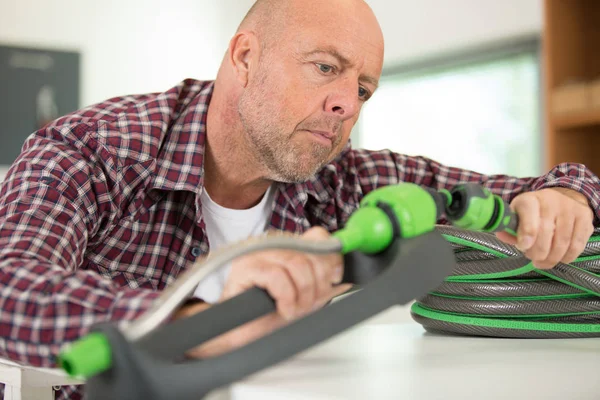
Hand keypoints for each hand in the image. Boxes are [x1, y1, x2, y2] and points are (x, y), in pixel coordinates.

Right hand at [176, 226, 350, 357]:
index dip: (332, 258)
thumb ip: (322, 281)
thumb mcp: (305, 295)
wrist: (239, 332)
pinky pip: (277, 276)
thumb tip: (346, 277)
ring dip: (302, 295)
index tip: (335, 279)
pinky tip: (282, 309)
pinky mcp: (244, 267)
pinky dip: (286, 298)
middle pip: (311, 253)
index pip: (319, 236)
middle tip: (310, 304)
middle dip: (318, 284)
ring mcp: (257, 253)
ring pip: (297, 264)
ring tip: (294, 309)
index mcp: (288, 246)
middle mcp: (273, 244)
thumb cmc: (269, 313)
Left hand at [496, 188, 593, 268]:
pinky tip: (559, 258)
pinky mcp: (585, 219)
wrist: (563, 197)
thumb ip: (509, 227)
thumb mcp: (518, 214)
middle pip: (546, 232)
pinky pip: (577, 245)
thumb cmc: (535, 211)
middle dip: (537, 251)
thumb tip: (502, 235)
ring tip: (542, 261)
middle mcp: (552, 201)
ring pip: (562, 242)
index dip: (526, 233)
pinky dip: (566, 257)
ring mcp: (571, 209)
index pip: (529, 214)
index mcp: (530, 199)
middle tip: (532, 258)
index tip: (523, 247)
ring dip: (551, 258)